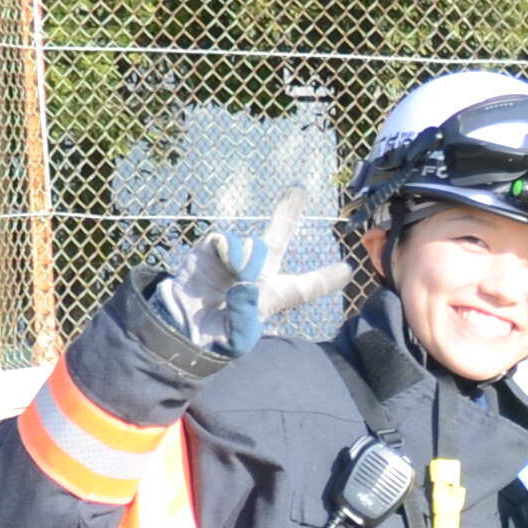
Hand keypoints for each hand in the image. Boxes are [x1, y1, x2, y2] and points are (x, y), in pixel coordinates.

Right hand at [150, 186, 352, 359]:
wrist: (180, 327)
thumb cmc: (214, 338)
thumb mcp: (236, 339)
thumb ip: (245, 317)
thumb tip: (246, 285)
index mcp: (272, 297)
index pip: (304, 287)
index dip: (325, 279)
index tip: (347, 270)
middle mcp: (257, 272)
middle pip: (278, 237)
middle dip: (287, 212)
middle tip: (298, 188)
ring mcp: (235, 259)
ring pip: (255, 244)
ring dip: (249, 262)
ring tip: (236, 281)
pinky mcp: (213, 250)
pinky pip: (228, 240)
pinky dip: (229, 253)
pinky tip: (224, 267)